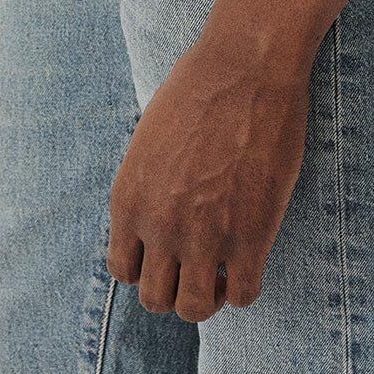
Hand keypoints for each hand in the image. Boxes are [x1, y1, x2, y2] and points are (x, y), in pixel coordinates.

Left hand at [106, 31, 311, 320]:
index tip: (170, 250)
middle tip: (199, 263)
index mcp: (128, 201)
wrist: (245, 64)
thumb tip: (154, 220)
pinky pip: (243, 295)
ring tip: (224, 270)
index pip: (122, 271)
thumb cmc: (198, 87)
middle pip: (155, 300)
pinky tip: (251, 258)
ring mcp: (203, 236)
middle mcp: (158, 226)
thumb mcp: (148, 141)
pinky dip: (244, 287)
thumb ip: (146, 188)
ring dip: (209, 297)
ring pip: (193, 309)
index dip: (148, 267)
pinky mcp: (250, 236)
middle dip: (176, 287)